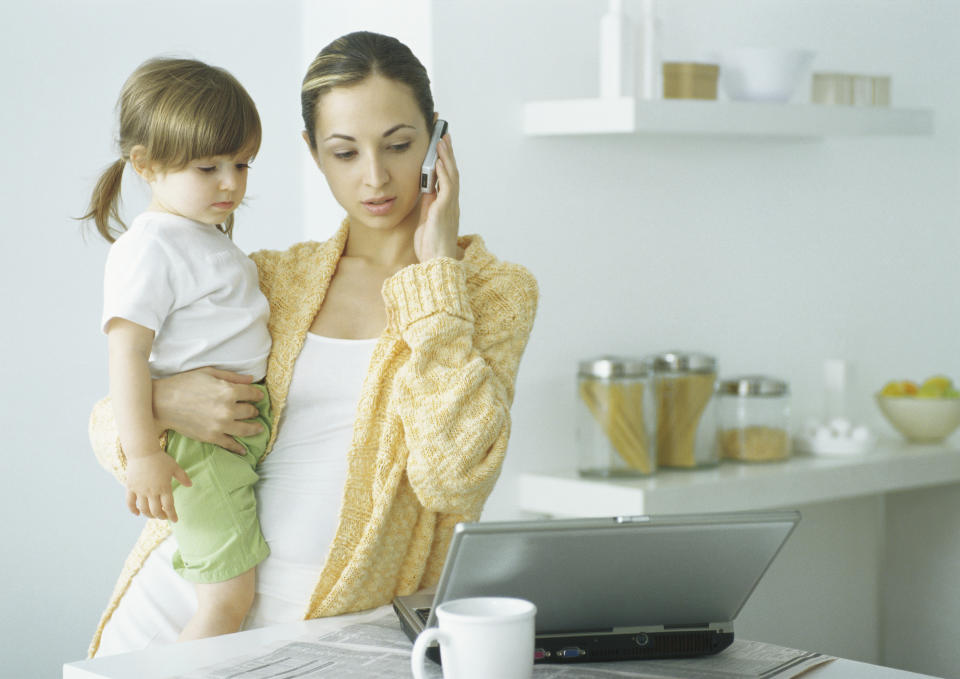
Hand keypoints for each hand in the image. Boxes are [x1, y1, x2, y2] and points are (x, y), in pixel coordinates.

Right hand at [124, 451, 191, 521]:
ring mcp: (140, 490)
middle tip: (164, 517)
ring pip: (144, 509)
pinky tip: (137, 513)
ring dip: (149, 515)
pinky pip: (130, 502)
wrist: (143, 451)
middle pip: (156, 511)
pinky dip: (133, 510)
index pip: (169, 506)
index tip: (175, 520)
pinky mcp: (131, 488)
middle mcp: (152, 491)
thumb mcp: (174, 467)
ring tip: (153, 515)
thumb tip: (190, 485)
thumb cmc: (160, 459)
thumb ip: (182, 477)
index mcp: (164, 487)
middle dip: (161, 516)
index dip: (172, 515)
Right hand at [153, 367, 264, 454]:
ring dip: (254, 429)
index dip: (257, 395)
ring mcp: (221, 425)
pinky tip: (244, 450)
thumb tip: (251, 379)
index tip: (259, 397)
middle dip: (254, 410)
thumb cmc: (184, 383)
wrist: (162, 402)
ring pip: (246, 429)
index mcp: (229, 391)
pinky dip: (239, 448)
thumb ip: (232, 377)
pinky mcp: (212, 437)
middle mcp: (228, 409)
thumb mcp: (209, 373)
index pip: (252, 394)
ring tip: (258, 429)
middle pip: (250, 411)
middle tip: (254, 411)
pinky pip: (230, 444)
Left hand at [414, 133, 459, 261]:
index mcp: (446, 205)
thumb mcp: (426, 220)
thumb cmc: (432, 246)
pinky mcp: (444, 209)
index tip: (442, 148)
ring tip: (442, 141)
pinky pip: (446, 187)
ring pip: (451, 176)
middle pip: (452, 173)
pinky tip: (440, 161)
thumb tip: (426, 189)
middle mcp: (451, 203)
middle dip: (448, 154)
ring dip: (447, 158)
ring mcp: (449, 205)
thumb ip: (428, 204)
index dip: (445, 162)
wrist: (436, 263)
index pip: (447, 179)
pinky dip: (444, 172)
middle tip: (444, 136)